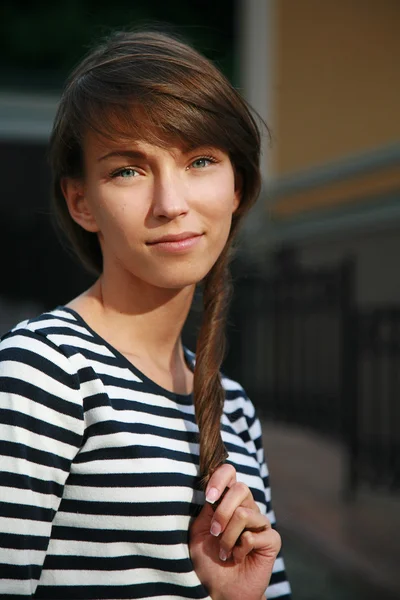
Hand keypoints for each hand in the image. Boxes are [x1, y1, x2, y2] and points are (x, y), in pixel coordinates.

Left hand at [189, 464, 280, 599]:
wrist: (219, 589)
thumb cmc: (207, 560)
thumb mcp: (199, 531)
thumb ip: (207, 509)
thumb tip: (214, 490)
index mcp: (229, 500)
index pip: (230, 473)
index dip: (220, 479)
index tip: (209, 496)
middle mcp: (246, 506)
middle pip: (241, 489)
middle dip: (222, 513)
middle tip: (214, 532)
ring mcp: (260, 522)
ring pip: (243, 513)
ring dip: (227, 537)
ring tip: (224, 552)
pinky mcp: (271, 539)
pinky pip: (254, 535)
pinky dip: (240, 549)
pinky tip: (239, 557)